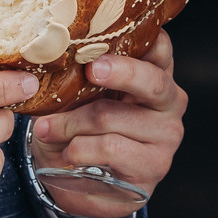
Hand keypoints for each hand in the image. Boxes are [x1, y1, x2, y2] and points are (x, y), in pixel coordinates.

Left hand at [28, 31, 188, 217]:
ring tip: (47, 129)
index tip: (107, 36)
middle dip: (118, 72)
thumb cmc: (82, 128)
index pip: (160, 47)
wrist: (82, 181)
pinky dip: (80, 148)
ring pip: (112, 116)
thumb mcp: (80, 95)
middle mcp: (169, 101)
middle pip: (151, 80)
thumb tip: (53, 51)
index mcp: (155, 73)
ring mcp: (166, 135)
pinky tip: (68, 153)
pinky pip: (109, 147)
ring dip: (70, 123)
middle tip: (90, 70)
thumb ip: (82, 73)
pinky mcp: (154, 165)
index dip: (140, 37)